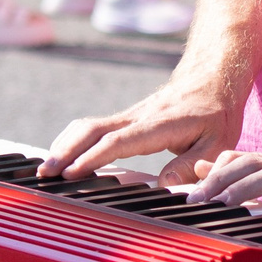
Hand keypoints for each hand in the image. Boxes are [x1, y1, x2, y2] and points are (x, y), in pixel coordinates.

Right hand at [42, 78, 245, 185]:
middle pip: (92, 129)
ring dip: (64, 144)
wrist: (212, 77)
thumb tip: (161, 184)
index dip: (93, 157)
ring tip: (46, 169)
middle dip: (66, 150)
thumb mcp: (217, 143)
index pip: (118, 141)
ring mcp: (130, 115)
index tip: (71, 174)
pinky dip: (73, 140)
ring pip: (88, 125)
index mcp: (159, 124)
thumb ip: (192, 165)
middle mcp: (138, 116)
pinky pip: (94, 127)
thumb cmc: (217, 113)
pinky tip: (63, 156)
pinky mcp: (127, 118)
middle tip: (44, 174)